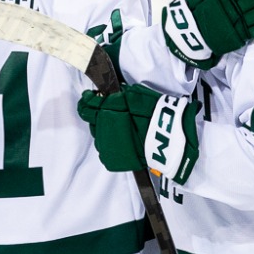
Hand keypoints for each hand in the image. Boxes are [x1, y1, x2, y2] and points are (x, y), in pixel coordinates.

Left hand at [76, 85, 199, 182]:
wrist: (167, 139)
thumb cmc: (155, 114)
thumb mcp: (137, 95)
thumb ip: (120, 94)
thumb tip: (110, 92)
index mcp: (105, 112)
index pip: (87, 106)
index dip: (86, 101)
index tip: (88, 97)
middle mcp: (102, 130)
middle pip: (92, 122)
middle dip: (98, 117)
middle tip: (110, 113)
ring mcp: (106, 147)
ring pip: (98, 137)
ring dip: (105, 131)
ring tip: (119, 130)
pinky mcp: (112, 160)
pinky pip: (105, 151)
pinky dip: (111, 145)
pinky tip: (122, 142)